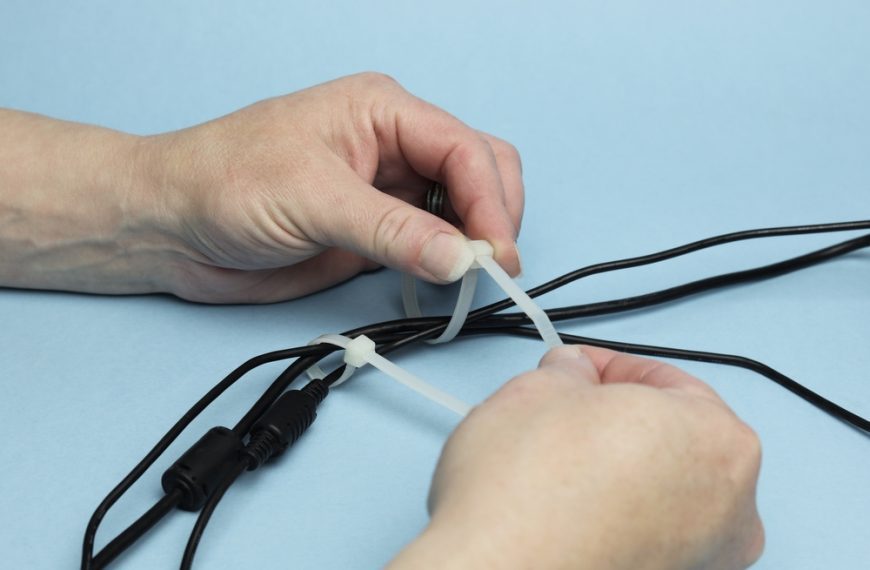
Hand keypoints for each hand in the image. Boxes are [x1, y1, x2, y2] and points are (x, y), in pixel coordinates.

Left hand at [0, 73, 522, 301]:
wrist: (172, 227)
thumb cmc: (224, 183)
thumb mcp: (312, 199)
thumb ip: (392, 229)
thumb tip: (462, 258)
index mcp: (382, 111)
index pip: (464, 149)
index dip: (490, 202)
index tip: (496, 255)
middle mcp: (394, 146)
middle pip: (480, 170)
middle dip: (495, 216)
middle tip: (492, 269)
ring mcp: (388, 190)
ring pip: (464, 208)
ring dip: (476, 242)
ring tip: (472, 279)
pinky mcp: (377, 232)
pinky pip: (432, 244)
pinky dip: (449, 263)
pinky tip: (445, 281)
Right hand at [390, 346, 764, 569]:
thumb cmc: (529, 496)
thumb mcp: (540, 389)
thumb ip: (570, 371)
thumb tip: (573, 376)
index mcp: (721, 440)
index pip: (667, 381)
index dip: (611, 368)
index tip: (580, 370)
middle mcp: (733, 508)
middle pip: (671, 437)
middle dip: (617, 420)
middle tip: (566, 410)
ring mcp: (705, 558)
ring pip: (659, 488)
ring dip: (616, 468)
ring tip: (556, 460)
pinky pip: (646, 531)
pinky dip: (614, 514)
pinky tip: (565, 505)